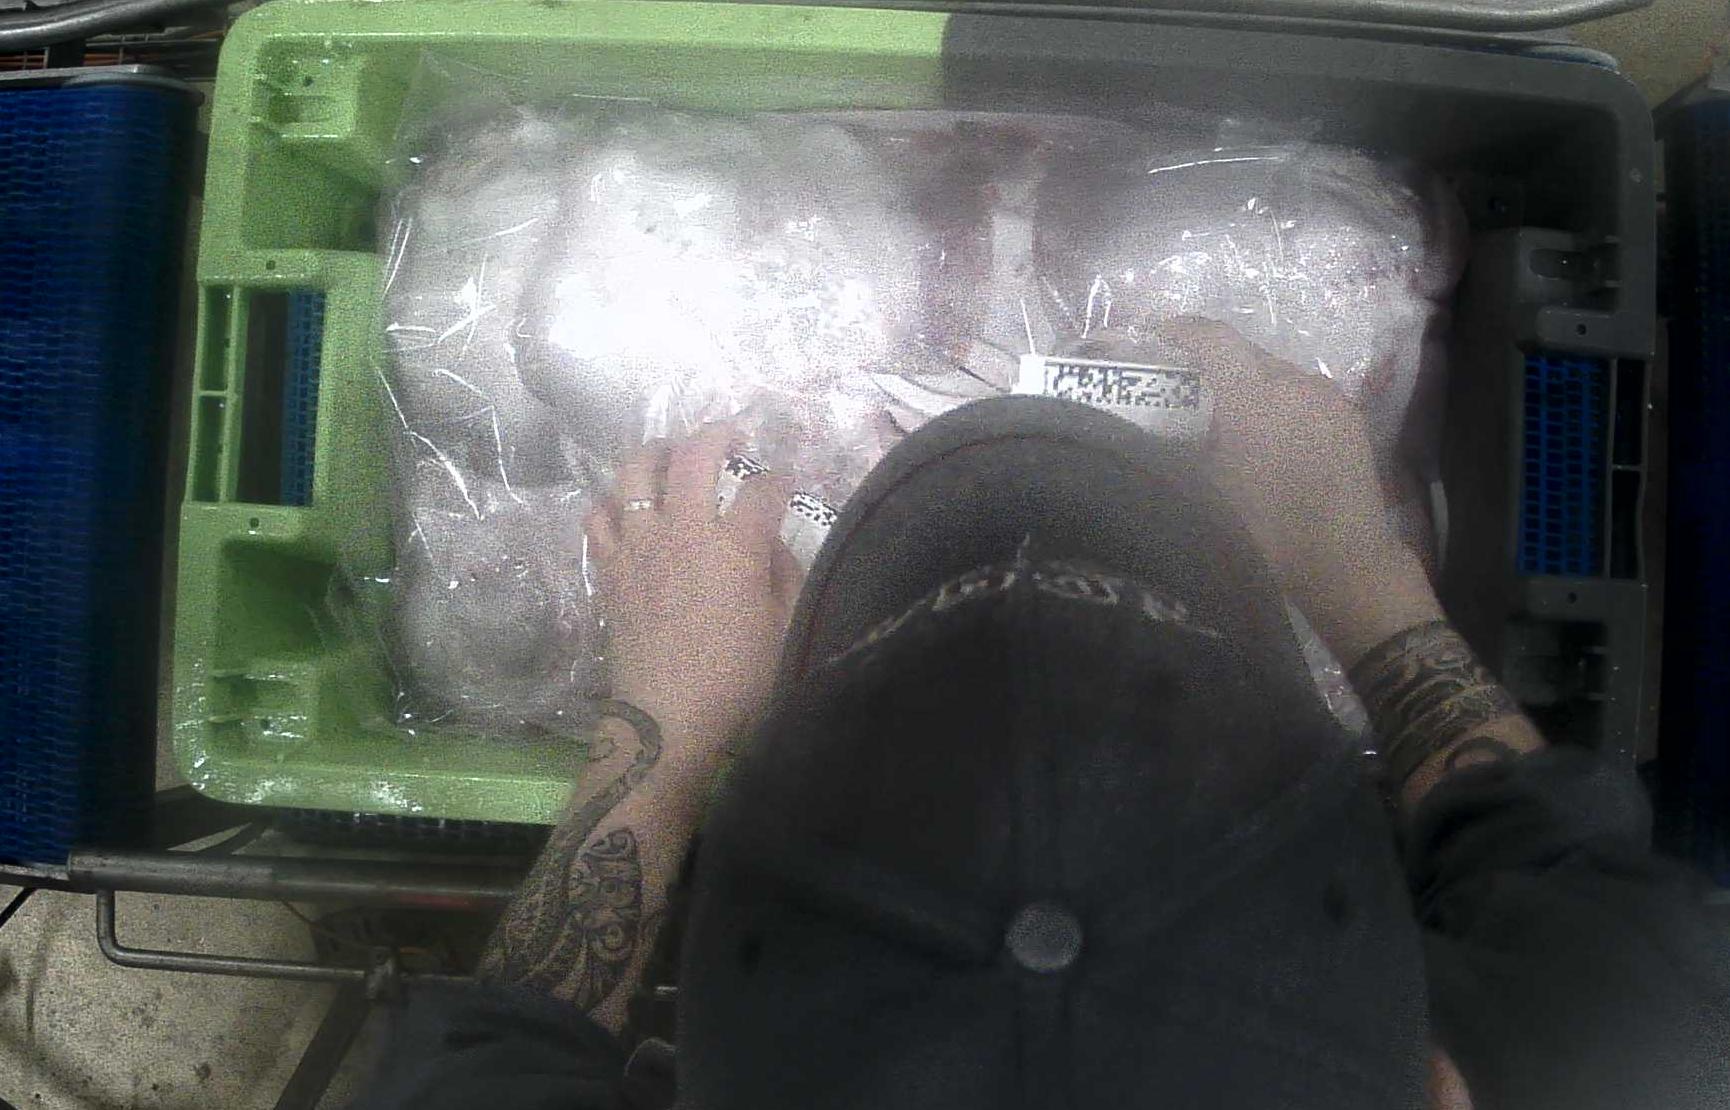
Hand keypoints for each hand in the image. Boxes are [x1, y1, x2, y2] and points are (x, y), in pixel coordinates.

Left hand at [587, 425, 798, 774]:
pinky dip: (611, 501)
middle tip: (730, 435)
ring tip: (669, 453)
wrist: (667, 719)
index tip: (783, 484)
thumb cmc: (736, 680)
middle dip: (716, 435)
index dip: (778, 480)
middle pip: (693, 457)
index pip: (762, 489)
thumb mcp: (785, 629)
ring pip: (635, 473)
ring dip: (655, 452)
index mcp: (735, 547)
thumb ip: (785, 575)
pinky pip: (599, 516)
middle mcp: (683, 532)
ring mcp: (639, 547)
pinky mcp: (610, 568)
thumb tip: (772, 543)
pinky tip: (625, 505)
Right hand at [1158, 318, 1441, 665]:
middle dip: (1212, 363)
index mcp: (1256, 398)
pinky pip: (1303, 392)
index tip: (1157, 337)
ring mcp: (1328, 396)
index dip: (1181, 330)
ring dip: (1248, 385)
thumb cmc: (1267, 532)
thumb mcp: (1208, 490)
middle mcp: (1296, 383)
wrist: (1345, 562)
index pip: (1214, 339)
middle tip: (1186, 389)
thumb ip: (1187, 443)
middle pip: (1246, 353)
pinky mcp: (1349, 414)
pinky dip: (1278, 401)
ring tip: (1228, 419)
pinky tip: (1269, 436)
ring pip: (1276, 372)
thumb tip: (1167, 420)